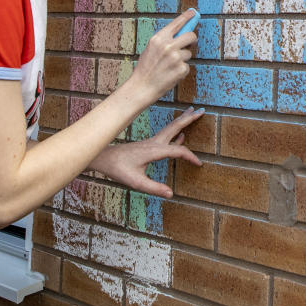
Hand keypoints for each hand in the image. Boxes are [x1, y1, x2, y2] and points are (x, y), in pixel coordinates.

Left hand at [89, 107, 203, 196]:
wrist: (104, 158)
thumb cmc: (118, 169)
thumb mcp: (137, 183)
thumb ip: (154, 188)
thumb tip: (171, 194)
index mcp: (154, 150)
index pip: (178, 150)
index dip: (190, 157)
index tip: (199, 164)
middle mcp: (154, 143)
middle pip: (175, 127)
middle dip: (189, 119)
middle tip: (202, 110)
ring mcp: (151, 142)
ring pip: (170, 128)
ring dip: (182, 120)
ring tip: (193, 112)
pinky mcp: (147, 145)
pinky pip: (165, 135)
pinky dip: (175, 131)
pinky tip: (180, 134)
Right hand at [130, 9, 198, 103]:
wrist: (142, 87)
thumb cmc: (146, 68)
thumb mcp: (151, 48)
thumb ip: (164, 40)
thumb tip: (180, 33)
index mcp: (159, 38)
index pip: (176, 23)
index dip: (187, 17)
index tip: (194, 13)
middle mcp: (168, 46)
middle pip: (190, 35)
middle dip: (192, 39)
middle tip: (190, 43)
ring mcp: (176, 57)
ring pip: (188, 53)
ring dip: (182, 59)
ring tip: (169, 66)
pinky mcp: (181, 69)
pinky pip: (186, 66)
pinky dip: (181, 70)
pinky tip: (170, 74)